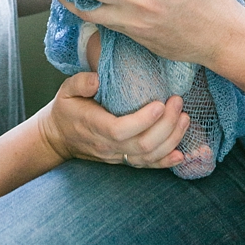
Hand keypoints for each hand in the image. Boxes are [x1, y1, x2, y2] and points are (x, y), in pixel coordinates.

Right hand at [40, 71, 189, 169]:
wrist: (59, 138)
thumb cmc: (66, 109)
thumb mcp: (66, 90)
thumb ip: (80, 83)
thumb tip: (96, 79)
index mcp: (94, 126)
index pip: (120, 130)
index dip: (142, 121)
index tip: (159, 104)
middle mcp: (107, 145)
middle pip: (141, 145)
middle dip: (165, 126)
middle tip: (178, 102)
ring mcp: (116, 156)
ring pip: (148, 157)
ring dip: (171, 140)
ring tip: (184, 118)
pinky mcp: (123, 160)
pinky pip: (147, 166)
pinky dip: (166, 162)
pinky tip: (182, 154)